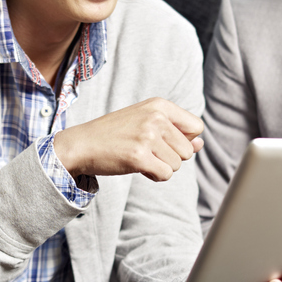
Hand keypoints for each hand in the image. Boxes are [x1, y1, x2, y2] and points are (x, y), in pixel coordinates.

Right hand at [52, 97, 202, 181]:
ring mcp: (147, 136)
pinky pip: (165, 175)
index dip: (185, 140)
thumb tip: (200, 144)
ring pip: (177, 164)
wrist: (82, 144)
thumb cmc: (115, 134)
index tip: (165, 142)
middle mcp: (156, 118)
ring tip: (140, 157)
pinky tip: (139, 167)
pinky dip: (155, 176)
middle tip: (148, 151)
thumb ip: (176, 132)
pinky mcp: (138, 156)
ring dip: (162, 167)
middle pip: (188, 150)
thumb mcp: (146, 122)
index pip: (196, 127)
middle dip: (172, 157)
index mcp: (159, 105)